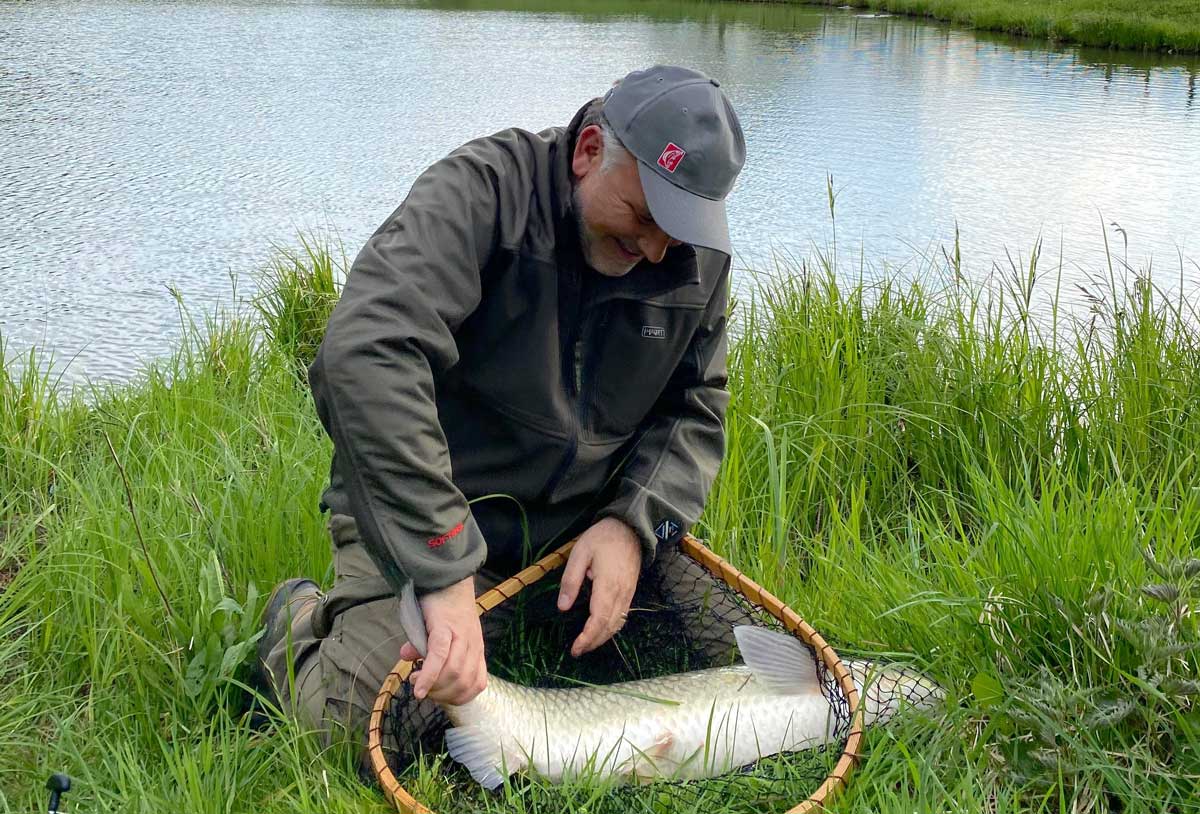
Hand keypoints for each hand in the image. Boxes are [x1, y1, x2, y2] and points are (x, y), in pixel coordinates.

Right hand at [399, 576, 486, 704]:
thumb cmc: (444, 604)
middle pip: (464, 683)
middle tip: (424, 690)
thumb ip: (429, 649)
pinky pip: (440, 657)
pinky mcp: (445, 628)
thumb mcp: (442, 631)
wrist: (446, 577)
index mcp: (476, 649)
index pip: (477, 685)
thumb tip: (406, 657)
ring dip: (434, 686)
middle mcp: (473, 645)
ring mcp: (461, 636)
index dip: (458, 697)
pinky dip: (429, 676)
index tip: (438, 696)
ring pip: (454, 673)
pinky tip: (418, 686)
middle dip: (442, 695)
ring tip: (417, 681)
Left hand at [557, 517, 641, 656]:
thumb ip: (571, 580)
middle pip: (609, 626)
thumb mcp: (580, 553)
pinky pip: (623, 616)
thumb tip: (563, 607)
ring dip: (602, 638)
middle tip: (577, 651)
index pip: (598, 619)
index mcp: (607, 585)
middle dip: (593, 642)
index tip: (575, 648)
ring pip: (618, 624)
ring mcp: (628, 593)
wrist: (630, 527)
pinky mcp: (631, 591)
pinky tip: (601, 630)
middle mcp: (621, 593)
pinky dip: (612, 628)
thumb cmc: (602, 537)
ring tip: (586, 645)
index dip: (587, 637)